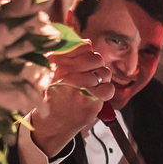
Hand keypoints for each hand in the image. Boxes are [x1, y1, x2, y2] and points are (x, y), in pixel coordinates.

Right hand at [30, 41, 115, 156]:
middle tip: (90, 77)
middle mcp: (66, 72)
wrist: (54, 120)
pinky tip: (97, 95)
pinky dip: (107, 92)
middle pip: (97, 58)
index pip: (85, 47)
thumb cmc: (57, 94)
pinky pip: (109, 88)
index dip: (89, 55)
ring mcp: (78, 86)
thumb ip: (71, 55)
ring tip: (92, 88)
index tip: (85, 65)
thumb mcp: (56, 71)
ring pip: (105, 73)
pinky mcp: (89, 100)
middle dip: (97, 67)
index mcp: (58, 61)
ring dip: (102, 80)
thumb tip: (88, 42)